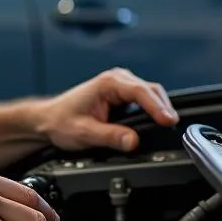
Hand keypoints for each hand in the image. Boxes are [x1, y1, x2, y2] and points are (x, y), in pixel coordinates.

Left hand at [34, 67, 177, 152]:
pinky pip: (145, 100)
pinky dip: (153, 109)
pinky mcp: (122, 95)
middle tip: (173, 126)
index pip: (141, 92)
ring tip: (168, 125)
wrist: (48, 119)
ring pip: (150, 94)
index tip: (168, 120)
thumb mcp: (84, 132)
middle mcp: (116, 79)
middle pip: (151, 90)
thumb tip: (133, 141)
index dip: (157, 107)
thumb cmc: (61, 121)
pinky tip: (158, 121)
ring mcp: (120, 85)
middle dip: (164, 107)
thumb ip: (110, 137)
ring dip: (160, 108)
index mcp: (108, 83)